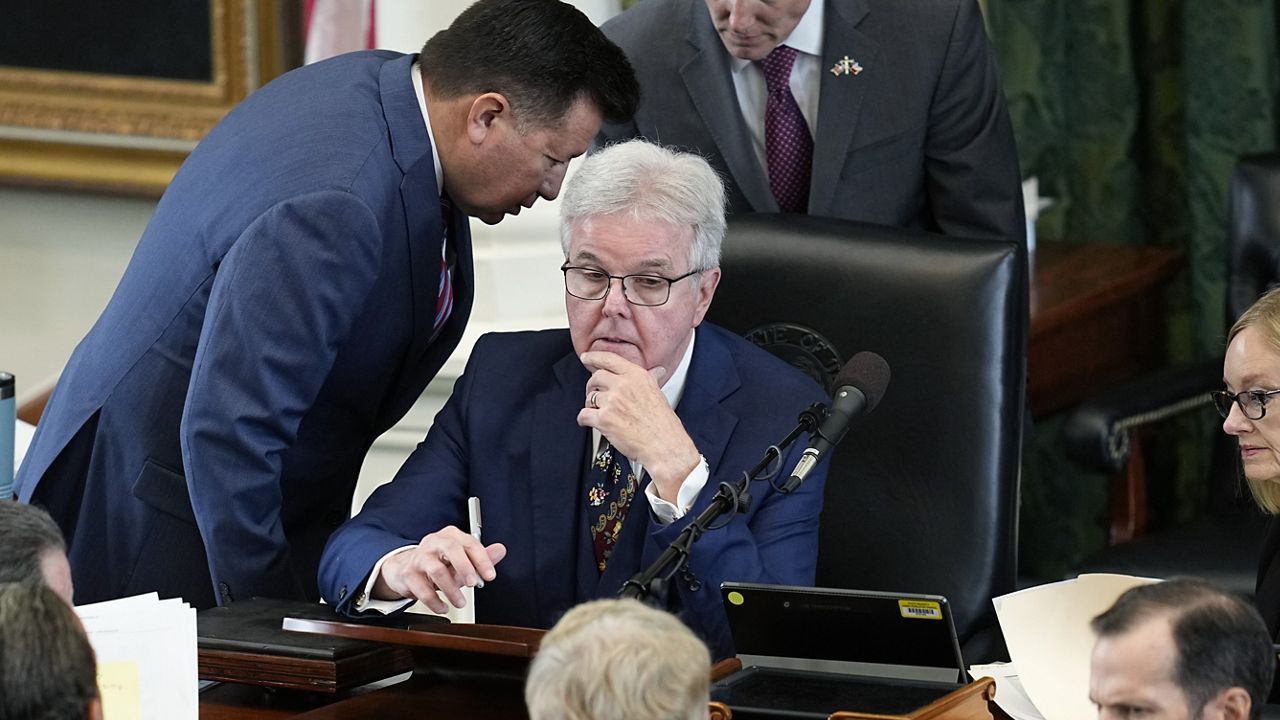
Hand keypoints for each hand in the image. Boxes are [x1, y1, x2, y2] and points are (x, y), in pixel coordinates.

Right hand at [372, 526, 506, 612]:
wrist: (406, 568)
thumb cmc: (438, 562)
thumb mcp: (461, 559)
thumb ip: (482, 556)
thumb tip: (500, 550)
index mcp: (451, 536)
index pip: (469, 543)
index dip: (482, 559)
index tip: (490, 575)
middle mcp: (434, 543)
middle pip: (451, 549)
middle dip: (464, 567)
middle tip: (473, 584)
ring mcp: (419, 558)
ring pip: (436, 570)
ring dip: (451, 589)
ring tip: (461, 602)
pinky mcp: (408, 574)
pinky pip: (422, 589)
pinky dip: (435, 602)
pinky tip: (443, 607)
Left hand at [577, 351, 700, 501]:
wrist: (664, 446)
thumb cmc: (663, 424)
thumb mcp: (659, 394)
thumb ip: (652, 380)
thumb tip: (657, 371)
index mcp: (637, 376)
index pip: (609, 359)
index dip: (594, 357)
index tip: (586, 358)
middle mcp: (624, 385)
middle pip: (595, 377)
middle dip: (592, 386)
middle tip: (594, 393)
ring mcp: (613, 401)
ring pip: (590, 397)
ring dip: (591, 405)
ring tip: (598, 412)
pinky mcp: (604, 419)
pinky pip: (583, 414)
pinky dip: (583, 419)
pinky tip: (589, 422)